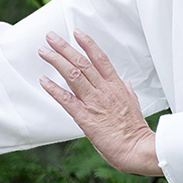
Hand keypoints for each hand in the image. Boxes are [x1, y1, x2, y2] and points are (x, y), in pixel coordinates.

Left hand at [38, 30, 161, 176]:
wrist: (138, 150)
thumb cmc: (136, 130)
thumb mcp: (135, 105)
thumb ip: (128, 92)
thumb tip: (127, 83)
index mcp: (116, 86)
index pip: (100, 59)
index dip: (87, 44)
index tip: (77, 33)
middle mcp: (104, 90)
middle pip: (82, 63)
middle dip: (64, 48)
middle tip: (51, 37)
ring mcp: (94, 102)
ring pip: (73, 75)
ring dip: (56, 61)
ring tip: (44, 51)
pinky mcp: (85, 118)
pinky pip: (66, 100)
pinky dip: (54, 89)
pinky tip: (44, 80)